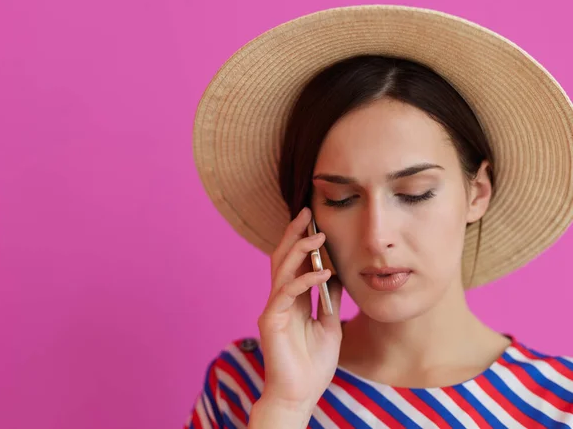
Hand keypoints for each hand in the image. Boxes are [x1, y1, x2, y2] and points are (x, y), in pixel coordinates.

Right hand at [256, 207, 342, 414]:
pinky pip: (287, 293)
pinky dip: (305, 280)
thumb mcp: (328, 324)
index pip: (294, 262)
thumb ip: (327, 298)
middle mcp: (279, 299)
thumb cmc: (312, 363)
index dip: (301, 240)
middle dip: (294, 234)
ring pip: (281, 269)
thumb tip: (335, 273)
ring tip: (317, 235)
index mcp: (292, 299)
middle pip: (282, 257)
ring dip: (299, 250)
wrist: (300, 394)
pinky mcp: (271, 320)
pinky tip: (323, 273)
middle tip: (307, 212)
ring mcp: (273, 308)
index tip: (314, 221)